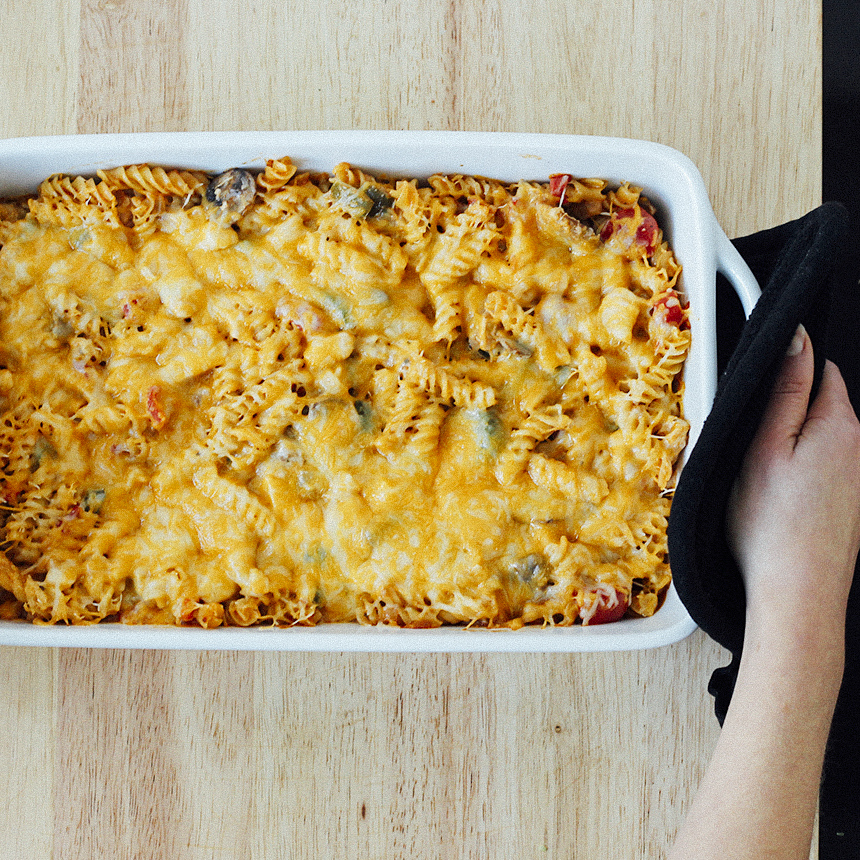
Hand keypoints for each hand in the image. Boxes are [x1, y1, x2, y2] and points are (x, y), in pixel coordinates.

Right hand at [726, 326, 859, 632]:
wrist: (797, 592)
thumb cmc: (771, 525)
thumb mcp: (764, 448)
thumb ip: (784, 391)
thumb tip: (797, 339)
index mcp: (839, 424)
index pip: (819, 370)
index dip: (785, 374)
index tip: (755, 400)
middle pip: (821, 405)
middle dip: (788, 415)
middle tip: (752, 449)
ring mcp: (859, 477)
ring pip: (820, 440)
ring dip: (793, 448)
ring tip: (763, 482)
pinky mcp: (851, 503)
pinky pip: (824, 471)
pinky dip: (802, 476)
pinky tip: (781, 503)